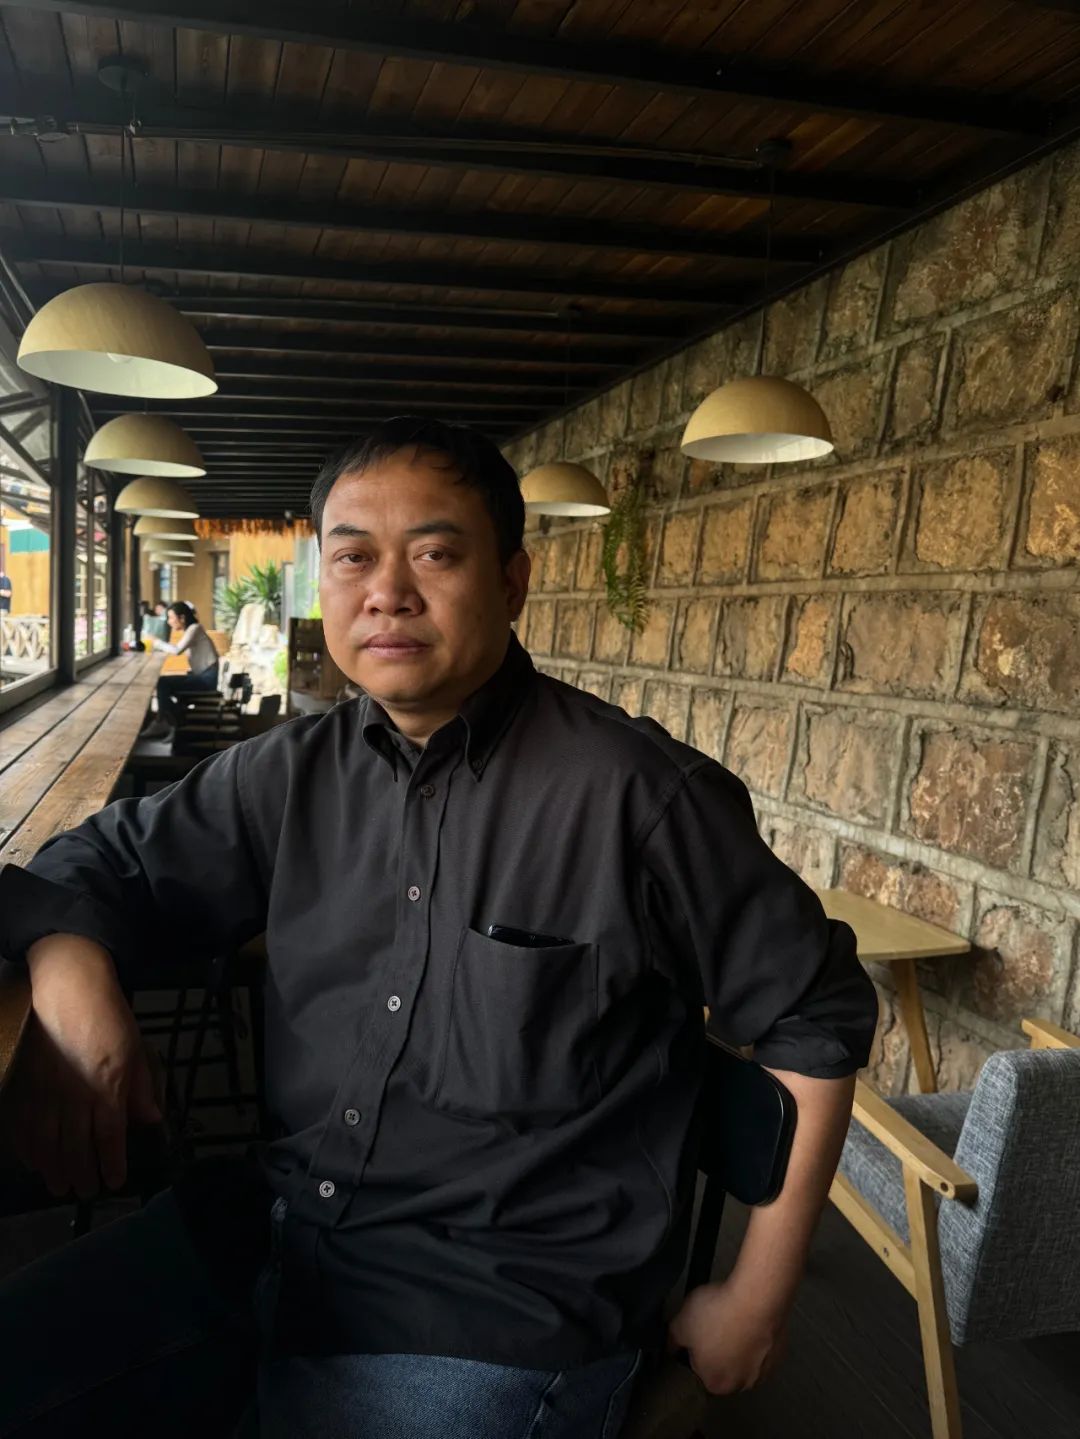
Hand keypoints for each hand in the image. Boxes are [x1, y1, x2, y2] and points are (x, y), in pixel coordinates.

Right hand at [5, 936, 160, 1198]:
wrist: (69, 988)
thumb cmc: (109, 1016)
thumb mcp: (136, 1049)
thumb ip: (140, 1088)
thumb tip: (150, 1120)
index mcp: (108, 1087)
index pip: (109, 1136)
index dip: (111, 1163)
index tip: (113, 1181)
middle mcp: (76, 1096)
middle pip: (76, 1146)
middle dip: (81, 1173)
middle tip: (84, 1191)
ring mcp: (46, 1092)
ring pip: (48, 1142)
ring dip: (54, 1168)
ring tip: (60, 1186)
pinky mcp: (25, 1084)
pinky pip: (23, 1125)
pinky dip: (27, 1147)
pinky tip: (34, 1161)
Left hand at [667, 1280, 786, 1393]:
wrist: (756, 1299)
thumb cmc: (717, 1314)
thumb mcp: (680, 1323)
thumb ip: (671, 1340)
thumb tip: (670, 1347)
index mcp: (715, 1384)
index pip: (698, 1372)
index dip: (695, 1351)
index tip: (696, 1333)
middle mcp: (742, 1385)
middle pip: (723, 1368)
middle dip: (717, 1349)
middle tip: (713, 1324)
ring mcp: (763, 1371)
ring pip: (744, 1358)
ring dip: (737, 1343)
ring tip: (731, 1317)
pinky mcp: (779, 1354)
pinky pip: (761, 1347)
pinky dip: (755, 1336)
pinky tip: (748, 1317)